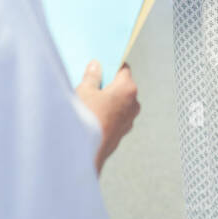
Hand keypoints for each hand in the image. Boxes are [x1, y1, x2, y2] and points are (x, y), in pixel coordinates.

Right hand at [75, 60, 140, 174]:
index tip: (100, 65)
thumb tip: (96, 66)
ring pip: (119, 103)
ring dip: (106, 100)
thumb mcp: (85, 91)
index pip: (123, 69)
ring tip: (87, 100)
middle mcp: (133, 104)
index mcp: (128, 89)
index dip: (111, 66)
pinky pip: (115, 117)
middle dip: (108, 84)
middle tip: (90, 82)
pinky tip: (90, 115)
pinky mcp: (121, 133)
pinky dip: (106, 113)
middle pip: (122, 86)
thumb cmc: (86, 118)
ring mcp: (129, 121)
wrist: (84, 152)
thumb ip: (92, 76)